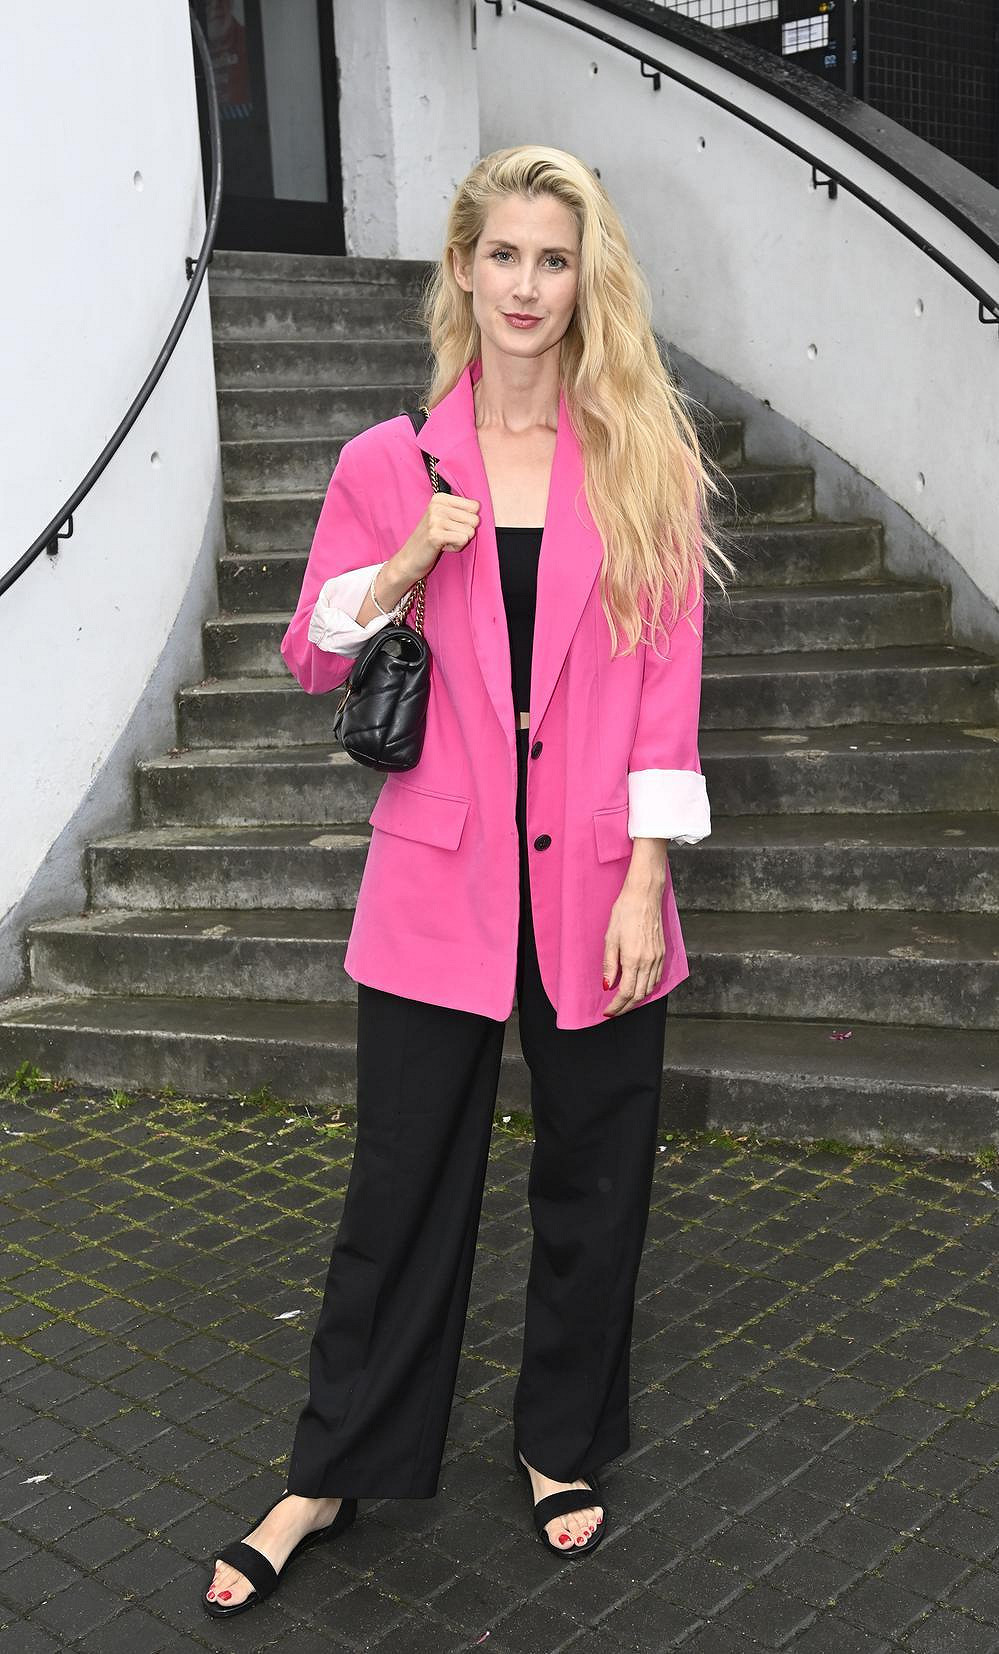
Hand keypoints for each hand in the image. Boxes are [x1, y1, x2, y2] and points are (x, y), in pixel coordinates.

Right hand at [401, 492, 479, 580]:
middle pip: (475, 519)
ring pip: (470, 531)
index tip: (451, 525)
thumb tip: (480, 507)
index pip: (475, 506)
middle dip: (464, 532)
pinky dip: (456, 547)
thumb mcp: (444, 518)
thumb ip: (461, 510)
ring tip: (444, 541)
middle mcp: (437, 505)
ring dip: (460, 541)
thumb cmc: (431, 539)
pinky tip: (442, 547)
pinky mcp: (435, 535)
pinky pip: (463, 540)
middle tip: (447, 535)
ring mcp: (435, 519)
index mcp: (440, 498)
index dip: (468, 520)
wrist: (409, 559)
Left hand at [601, 878, 664, 1015]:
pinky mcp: (662, 953)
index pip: (626, 992)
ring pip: (649, 989)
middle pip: (639, 995)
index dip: (617, 1006)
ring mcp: (657, 958)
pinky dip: (648, 988)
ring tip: (625, 1002)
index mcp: (633, 959)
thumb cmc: (624, 913)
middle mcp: (648, 962)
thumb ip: (609, 964)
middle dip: (626, 1007)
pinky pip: (657, 978)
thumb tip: (607, 985)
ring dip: (637, 999)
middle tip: (615, 1010)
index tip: (608, 1011)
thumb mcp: (610, 938)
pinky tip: (639, 987)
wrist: (644, 896)